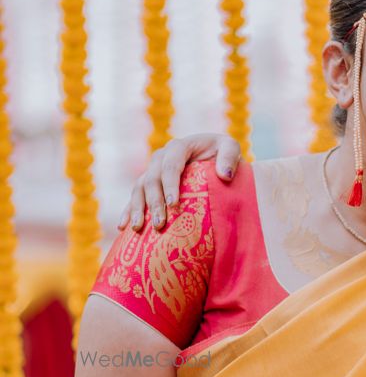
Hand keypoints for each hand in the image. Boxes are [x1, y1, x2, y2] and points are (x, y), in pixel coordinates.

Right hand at [118, 133, 242, 231]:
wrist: (211, 157)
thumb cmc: (222, 154)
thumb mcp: (229, 148)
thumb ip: (229, 156)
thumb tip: (224, 175)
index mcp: (179, 147)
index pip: (171, 165)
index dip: (170, 184)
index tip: (174, 205)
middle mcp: (161, 157)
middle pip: (152, 179)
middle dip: (154, 202)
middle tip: (160, 224)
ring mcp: (152, 171)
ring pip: (139, 189)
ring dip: (137, 209)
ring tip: (138, 228)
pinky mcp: (148, 184)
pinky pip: (135, 197)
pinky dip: (128, 211)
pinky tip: (124, 227)